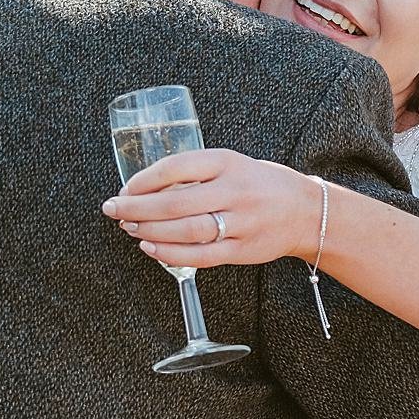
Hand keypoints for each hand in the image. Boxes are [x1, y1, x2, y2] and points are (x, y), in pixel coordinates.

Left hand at [102, 148, 322, 268]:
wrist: (305, 211)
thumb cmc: (258, 185)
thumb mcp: (230, 165)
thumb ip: (195, 174)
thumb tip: (146, 189)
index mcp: (227, 162)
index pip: (176, 167)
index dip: (143, 180)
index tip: (124, 188)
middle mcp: (234, 191)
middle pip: (175, 202)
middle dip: (136, 208)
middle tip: (113, 210)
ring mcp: (241, 223)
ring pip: (186, 230)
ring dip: (150, 230)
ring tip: (129, 228)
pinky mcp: (243, 250)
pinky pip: (201, 256)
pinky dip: (171, 253)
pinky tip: (151, 248)